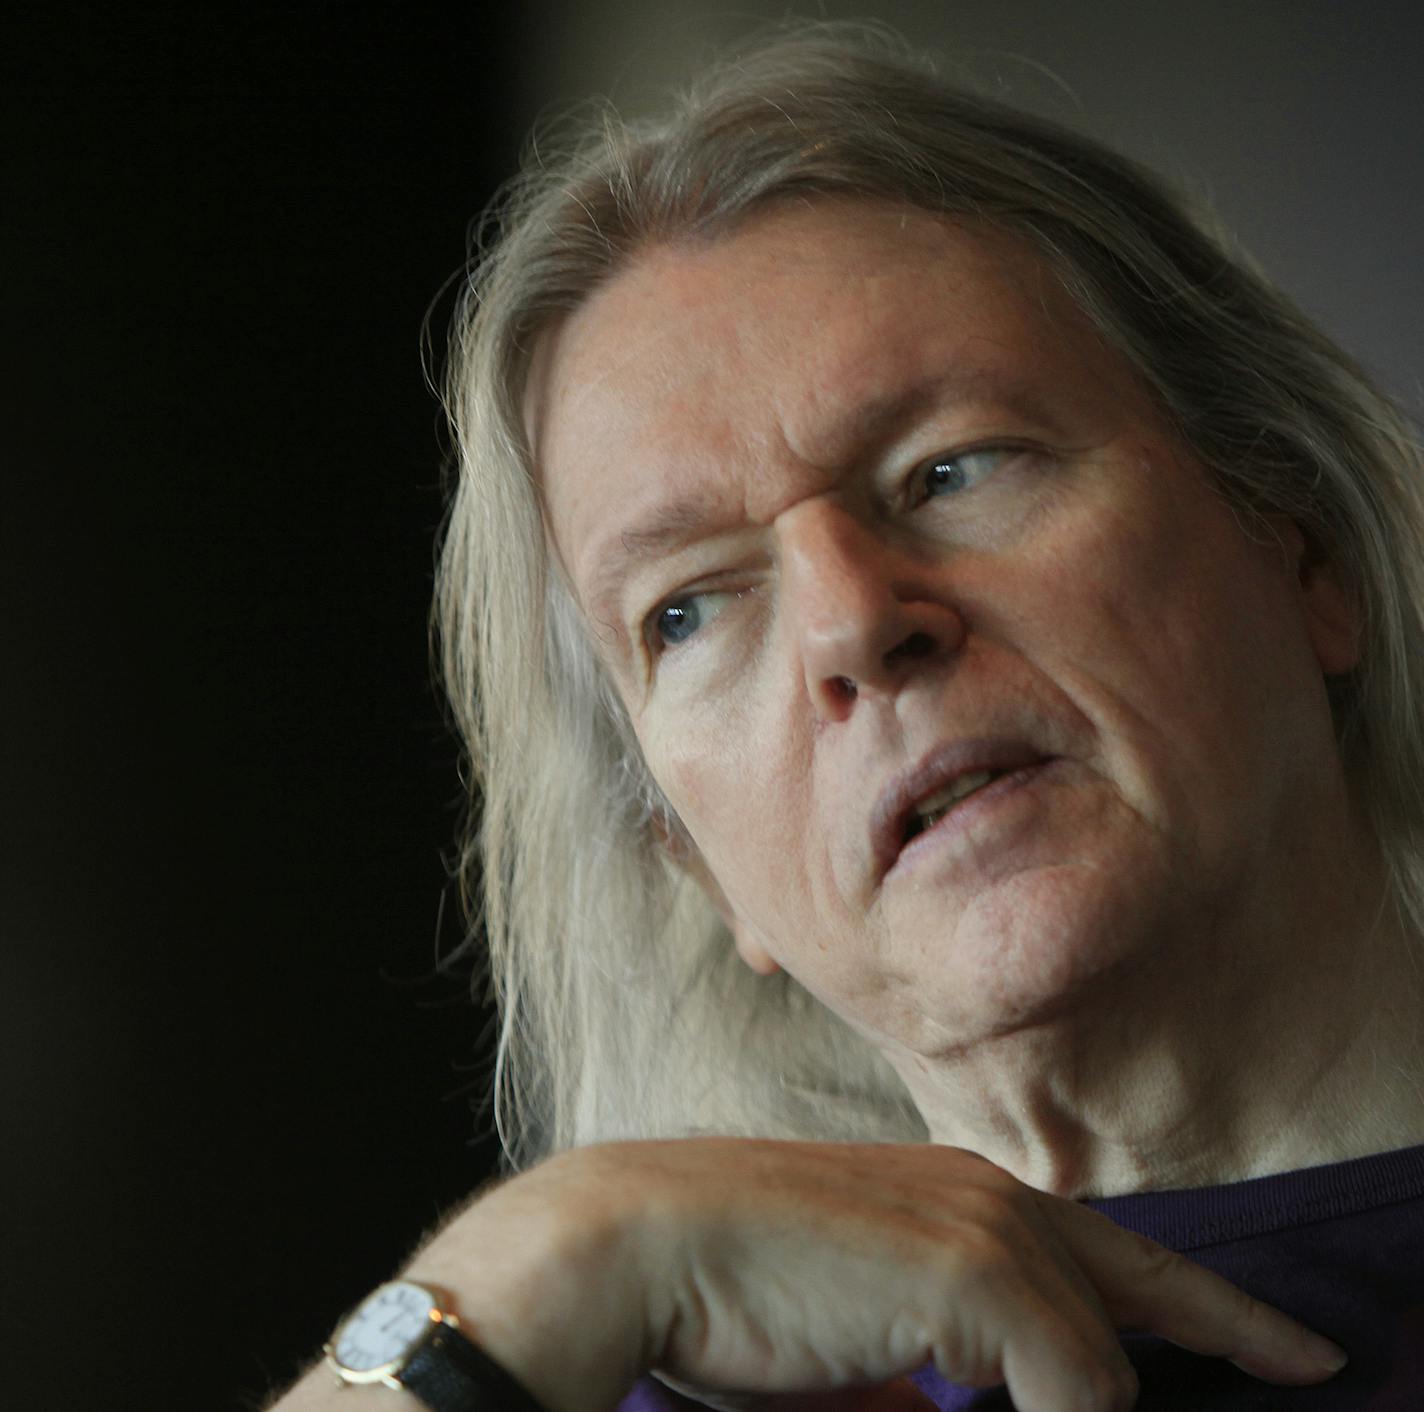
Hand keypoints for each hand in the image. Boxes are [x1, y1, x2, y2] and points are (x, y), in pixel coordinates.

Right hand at [269, 1139, 1346, 1411]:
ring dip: (1101, 1408)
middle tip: (1312, 1360)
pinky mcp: (974, 1272)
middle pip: (1143, 1276)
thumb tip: (968, 1404)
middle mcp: (985, 1199)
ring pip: (1102, 1353)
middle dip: (1230, 1323)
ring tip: (1184, 1387)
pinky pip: (1070, 1386)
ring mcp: (986, 1230)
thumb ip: (926, 1370)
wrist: (639, 1240)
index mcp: (953, 1200)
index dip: (1179, 1299)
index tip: (1250, 1337)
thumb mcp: (850, 1339)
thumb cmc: (727, 1287)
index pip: (1094, 1254)